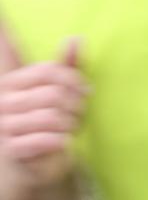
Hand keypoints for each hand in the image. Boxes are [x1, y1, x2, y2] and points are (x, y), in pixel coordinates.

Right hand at [0, 36, 84, 184]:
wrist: (35, 161)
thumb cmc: (48, 120)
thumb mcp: (58, 90)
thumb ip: (66, 66)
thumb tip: (75, 38)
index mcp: (11, 82)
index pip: (48, 71)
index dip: (74, 79)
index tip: (87, 91)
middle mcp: (2, 102)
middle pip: (54, 95)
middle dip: (76, 106)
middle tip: (79, 115)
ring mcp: (3, 126)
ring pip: (52, 117)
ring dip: (71, 124)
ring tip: (72, 128)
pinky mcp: (11, 149)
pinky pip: (45, 139)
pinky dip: (62, 141)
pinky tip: (64, 142)